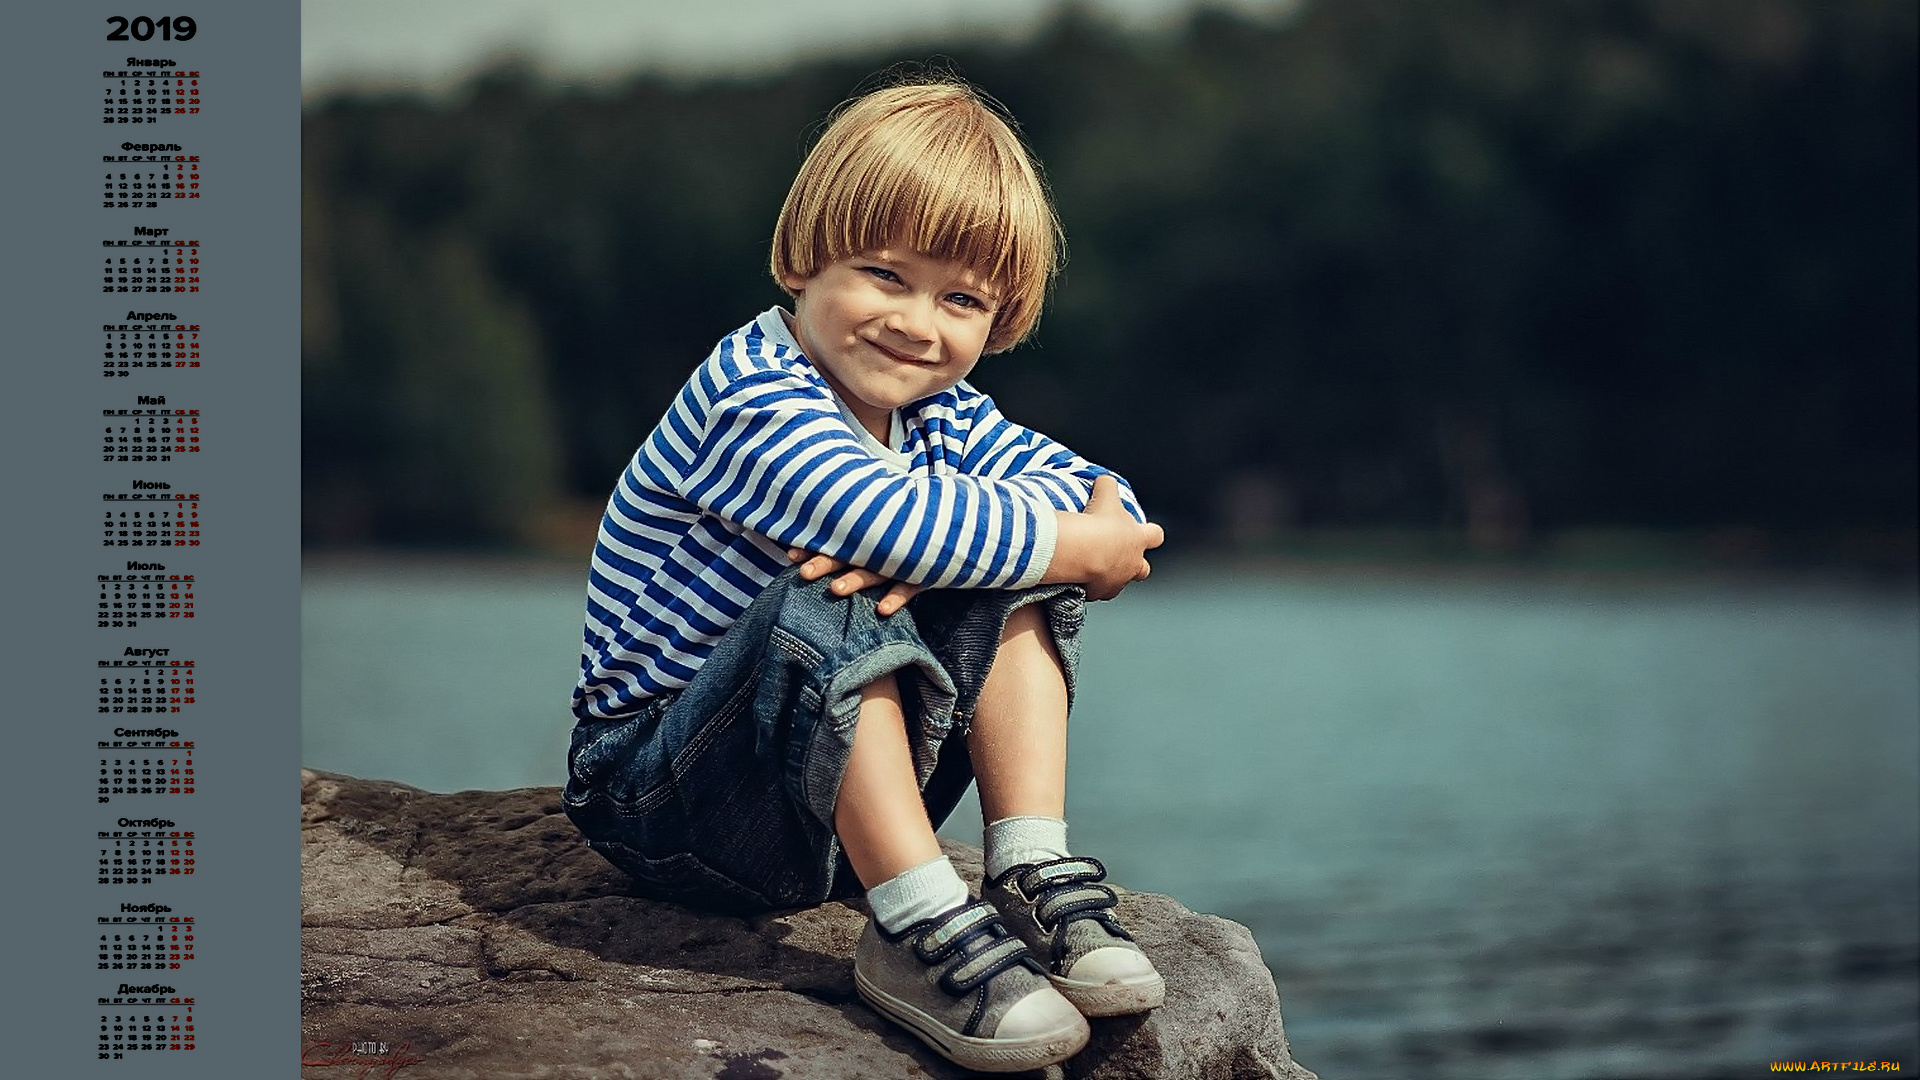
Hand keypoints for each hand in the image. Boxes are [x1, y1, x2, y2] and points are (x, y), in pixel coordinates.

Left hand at [787, 548, 924, 615]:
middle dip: (825, 563)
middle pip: (849, 556)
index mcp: (869, 540)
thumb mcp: (886, 540)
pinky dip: (897, 597)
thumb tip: (821, 556)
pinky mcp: (925, 574)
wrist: (960, 534)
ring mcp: (903, 561)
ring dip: (856, 580)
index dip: (814, 548)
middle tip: (803, 573)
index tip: (790, 555)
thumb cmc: (913, 542)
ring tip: (835, 590)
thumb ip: (859, 544)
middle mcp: (882, 549)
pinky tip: (882, 610)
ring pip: (875, 571)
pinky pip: (909, 587)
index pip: (837, 542)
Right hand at [1045, 474, 1163, 600]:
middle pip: (1143, 569)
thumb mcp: (1105, 495)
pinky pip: (1097, 591)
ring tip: (1093, 566)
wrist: (1083, 550)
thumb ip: (1108, 486)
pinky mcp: (1099, 592)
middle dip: (1134, 563)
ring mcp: (1118, 581)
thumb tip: (1104, 480)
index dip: (1151, 533)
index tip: (1143, 531)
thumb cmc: (1099, 524)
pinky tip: (1079, 577)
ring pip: (1119, 582)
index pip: (1155, 536)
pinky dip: (1090, 586)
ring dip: (1110, 575)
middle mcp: (1133, 564)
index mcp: (1139, 539)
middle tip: (1117, 554)